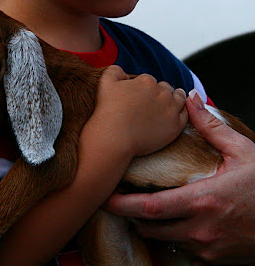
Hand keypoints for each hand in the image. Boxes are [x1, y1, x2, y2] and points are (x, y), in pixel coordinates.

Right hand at [92, 66, 187, 158]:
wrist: (114, 137)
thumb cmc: (108, 111)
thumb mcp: (105, 82)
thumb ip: (115, 70)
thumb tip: (125, 74)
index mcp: (147, 81)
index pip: (150, 81)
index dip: (144, 88)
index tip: (140, 97)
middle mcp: (162, 92)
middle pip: (165, 88)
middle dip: (160, 93)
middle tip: (153, 103)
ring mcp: (171, 109)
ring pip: (179, 98)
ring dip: (175, 99)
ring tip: (169, 104)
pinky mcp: (176, 125)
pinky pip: (185, 115)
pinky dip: (181, 113)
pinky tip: (176, 115)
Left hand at [103, 92, 254, 263]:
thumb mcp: (242, 151)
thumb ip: (211, 126)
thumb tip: (191, 98)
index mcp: (203, 200)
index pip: (151, 207)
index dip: (124, 205)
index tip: (106, 197)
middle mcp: (201, 230)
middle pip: (150, 227)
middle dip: (132, 215)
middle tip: (120, 200)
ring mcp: (208, 250)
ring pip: (165, 240)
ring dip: (152, 226)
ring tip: (146, 208)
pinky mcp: (215, 261)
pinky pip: (184, 252)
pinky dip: (174, 238)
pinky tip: (176, 223)